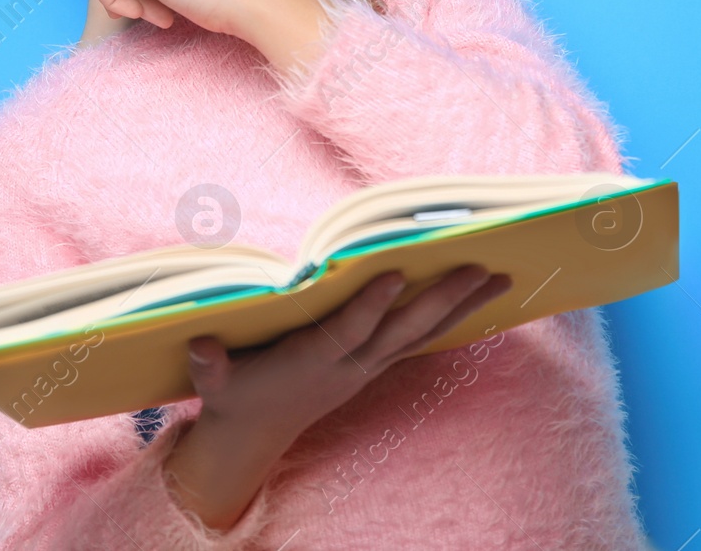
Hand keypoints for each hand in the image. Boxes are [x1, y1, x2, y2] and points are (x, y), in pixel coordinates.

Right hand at [163, 265, 512, 529]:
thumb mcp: (216, 385)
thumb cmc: (235, 394)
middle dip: (442, 299)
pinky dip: (455, 319)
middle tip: (479, 267)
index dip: (372, 304)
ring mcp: (369, 366)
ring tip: (501, 277)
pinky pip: (423, 339)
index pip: (349, 330)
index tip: (396, 273)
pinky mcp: (377, 364)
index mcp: (312, 361)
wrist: (256, 433)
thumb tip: (199, 344)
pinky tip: (484, 298)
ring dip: (463, 306)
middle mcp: (350, 364)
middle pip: (404, 329)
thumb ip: (210, 366)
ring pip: (423, 333)